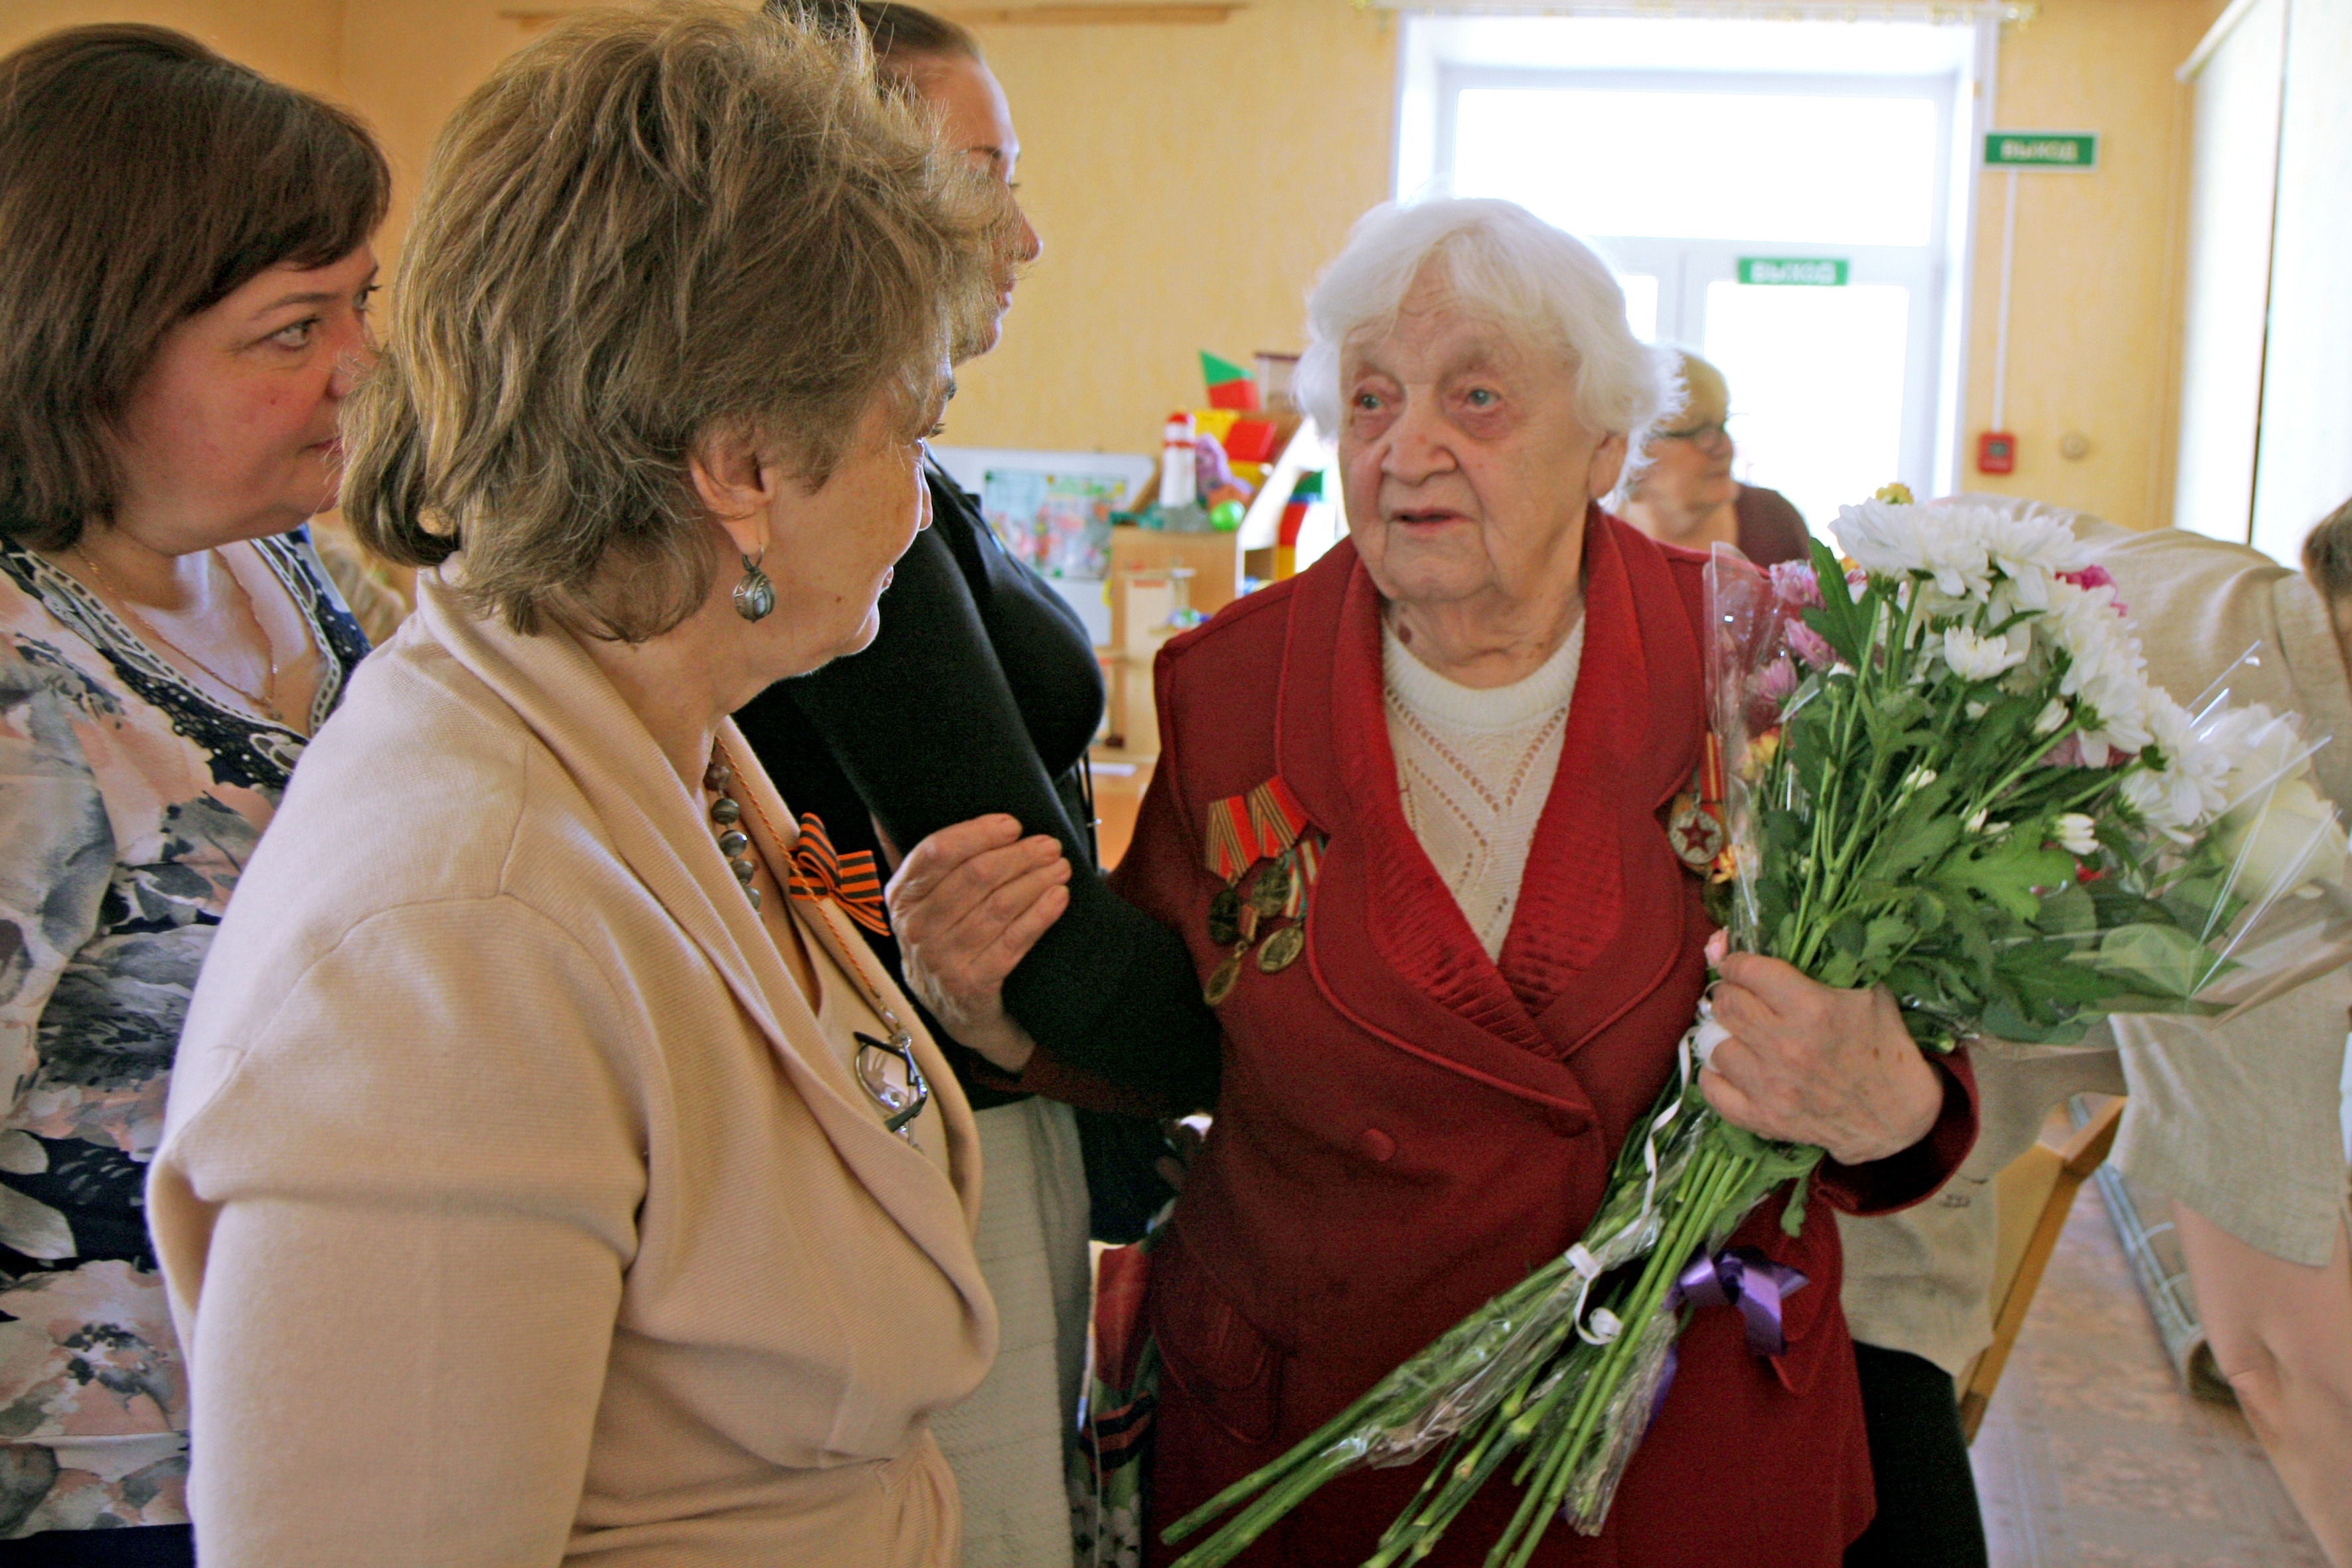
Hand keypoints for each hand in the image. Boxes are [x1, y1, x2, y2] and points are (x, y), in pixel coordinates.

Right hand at [885, 814, 1070, 1072]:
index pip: (936, 852)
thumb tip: (884, 811)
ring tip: (1061, 867)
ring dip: (1035, 881)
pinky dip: (1040, 915)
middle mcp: (916, 929)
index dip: (977, 834)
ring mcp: (942, 960)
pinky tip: (1059, 898)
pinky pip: (1013, 941)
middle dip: (1019, 855)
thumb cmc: (948, 943)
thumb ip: (918, 862)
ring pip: (997, 907)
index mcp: (901, 898)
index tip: (1011, 824)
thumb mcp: (923, 906)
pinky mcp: (972, 986)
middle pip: (975, 877)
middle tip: (1050, 845)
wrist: (958, 1014)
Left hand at [1699, 935, 1942, 1166]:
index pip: (1748, 971)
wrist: (1899, 1118)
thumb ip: (1813, 965)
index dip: (1736, 963)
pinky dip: (1716, 1077)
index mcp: (1813, 1008)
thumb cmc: (1885, 1048)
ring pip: (1716, 1046)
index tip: (1736, 966)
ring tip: (1741, 1033)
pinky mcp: (1765, 1119)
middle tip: (1739, 996)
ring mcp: (1772, 1086)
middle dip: (1729, 994)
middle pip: (1727, 1005)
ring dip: (1726, 1036)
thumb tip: (1734, 943)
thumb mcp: (1866, 993)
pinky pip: (1713, 1091)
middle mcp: (1786, 1046)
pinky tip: (1731, 1067)